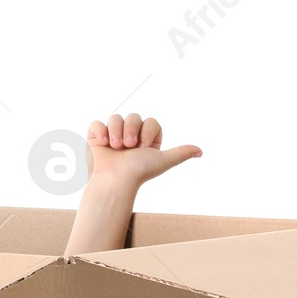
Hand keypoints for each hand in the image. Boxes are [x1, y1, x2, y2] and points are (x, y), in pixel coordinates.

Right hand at [85, 113, 201, 186]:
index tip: (143, 147)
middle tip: (129, 146)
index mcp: (146, 140)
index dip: (147, 131)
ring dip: (116, 130)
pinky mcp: (96, 137)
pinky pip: (98, 123)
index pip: (150, 121)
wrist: (114, 181)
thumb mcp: (162, 160)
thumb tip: (200, 151)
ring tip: (115, 146)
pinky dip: (101, 130)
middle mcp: (130, 136)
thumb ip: (180, 153)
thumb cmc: (138, 173)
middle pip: (133, 116)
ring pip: (116, 117)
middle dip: (131, 130)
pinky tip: (104, 143)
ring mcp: (112, 136)